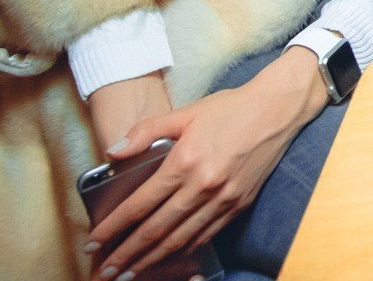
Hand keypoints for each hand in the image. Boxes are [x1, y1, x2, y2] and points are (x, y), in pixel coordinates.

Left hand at [87, 47, 327, 279]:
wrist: (278, 109)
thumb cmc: (231, 107)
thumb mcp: (185, 112)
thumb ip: (146, 131)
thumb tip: (112, 152)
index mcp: (185, 162)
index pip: (140, 204)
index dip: (114, 227)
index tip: (94, 242)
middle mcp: (204, 185)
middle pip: (157, 229)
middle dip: (127, 255)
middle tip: (105, 272)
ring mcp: (224, 198)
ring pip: (181, 239)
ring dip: (152, 260)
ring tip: (130, 274)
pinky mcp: (240, 203)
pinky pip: (207, 235)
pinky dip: (184, 250)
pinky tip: (169, 257)